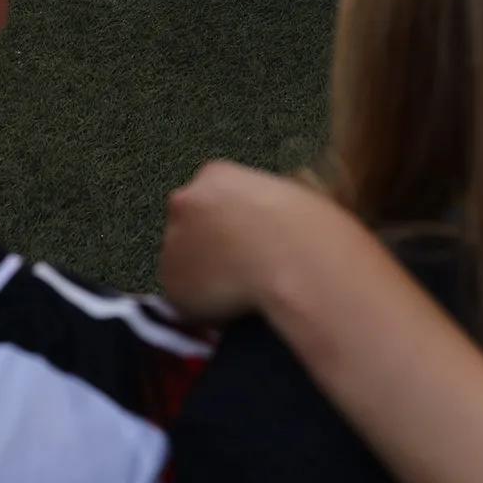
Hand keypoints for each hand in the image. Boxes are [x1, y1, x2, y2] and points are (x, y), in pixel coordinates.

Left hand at [158, 159, 351, 322]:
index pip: (210, 198)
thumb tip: (265, 229)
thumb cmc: (309, 230)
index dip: (228, 223)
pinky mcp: (173, 285)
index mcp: (215, 175)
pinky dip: (204, 307)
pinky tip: (234, 308)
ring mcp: (173, 244)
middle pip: (189, 226)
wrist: (299, 265)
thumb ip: (261, 206)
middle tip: (242, 266)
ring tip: (244, 292)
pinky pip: (187, 299)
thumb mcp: (289, 197)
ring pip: (186, 265)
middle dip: (208, 245)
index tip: (246, 241)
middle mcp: (184, 204)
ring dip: (206, 277)